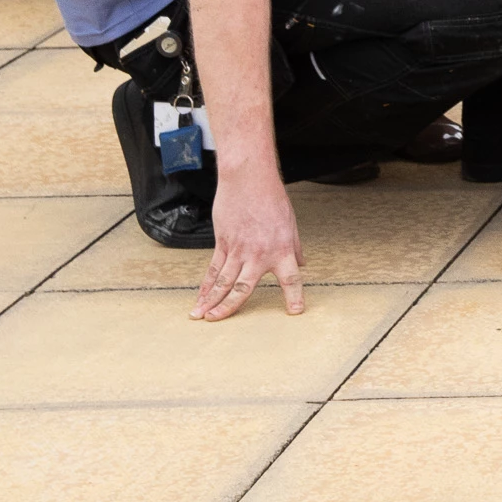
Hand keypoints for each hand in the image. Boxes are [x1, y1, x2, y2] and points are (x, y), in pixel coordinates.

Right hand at [195, 172, 304, 320]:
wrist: (249, 180)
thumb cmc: (273, 199)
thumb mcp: (291, 222)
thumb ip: (295, 247)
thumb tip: (302, 263)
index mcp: (282, 249)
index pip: (291, 278)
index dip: (294, 296)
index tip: (295, 312)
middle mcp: (259, 254)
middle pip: (243, 288)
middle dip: (229, 307)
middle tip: (217, 321)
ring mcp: (238, 250)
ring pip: (223, 281)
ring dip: (210, 300)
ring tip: (200, 316)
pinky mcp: (223, 243)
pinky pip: (213, 268)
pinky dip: (205, 284)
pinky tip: (199, 296)